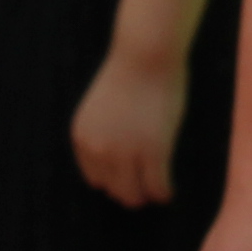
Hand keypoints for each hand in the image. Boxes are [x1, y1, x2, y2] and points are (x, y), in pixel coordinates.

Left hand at [70, 43, 185, 208]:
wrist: (145, 54)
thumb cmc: (129, 74)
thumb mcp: (102, 109)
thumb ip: (105, 135)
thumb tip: (120, 165)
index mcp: (82, 137)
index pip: (95, 177)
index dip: (113, 180)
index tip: (128, 180)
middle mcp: (98, 149)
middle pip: (114, 189)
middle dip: (130, 192)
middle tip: (145, 190)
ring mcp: (125, 153)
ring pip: (134, 194)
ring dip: (146, 196)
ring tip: (157, 192)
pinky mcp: (153, 152)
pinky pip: (157, 187)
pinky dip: (164, 193)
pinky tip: (169, 192)